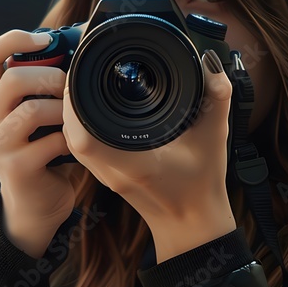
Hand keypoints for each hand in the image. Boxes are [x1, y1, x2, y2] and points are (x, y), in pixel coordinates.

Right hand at [0, 30, 77, 257]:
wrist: (35, 206)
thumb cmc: (42, 151)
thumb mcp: (35, 116)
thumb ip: (40, 87)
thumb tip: (77, 46)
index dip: (14, 39)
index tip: (46, 40)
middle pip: (12, 79)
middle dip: (51, 77)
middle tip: (71, 87)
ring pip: (32, 110)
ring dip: (64, 109)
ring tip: (75, 117)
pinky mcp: (15, 168)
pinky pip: (51, 140)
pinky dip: (71, 138)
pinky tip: (77, 143)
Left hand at [62, 49, 235, 261]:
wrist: (192, 223)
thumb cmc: (202, 184)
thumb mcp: (215, 136)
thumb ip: (217, 98)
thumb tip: (211, 63)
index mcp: (135, 164)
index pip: (84, 135)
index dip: (74, 101)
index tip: (82, 70)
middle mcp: (114, 171)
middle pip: (71, 132)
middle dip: (70, 97)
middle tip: (81, 66)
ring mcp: (106, 175)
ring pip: (72, 139)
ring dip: (71, 110)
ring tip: (82, 80)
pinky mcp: (106, 175)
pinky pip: (80, 146)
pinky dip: (79, 124)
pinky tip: (89, 105)